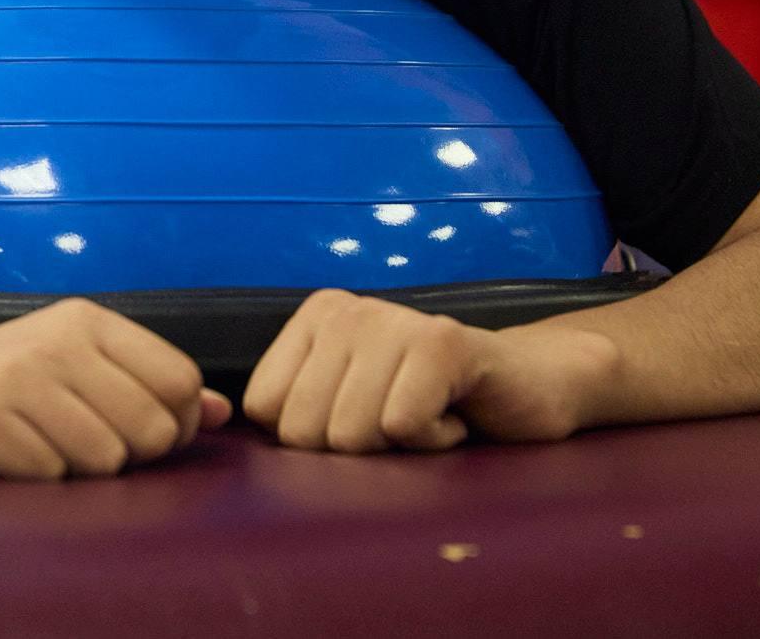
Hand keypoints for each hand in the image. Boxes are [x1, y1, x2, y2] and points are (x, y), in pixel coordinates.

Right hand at [0, 298, 231, 479]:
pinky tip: (4, 455)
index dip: (170, 424)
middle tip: (75, 443)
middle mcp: (54, 338)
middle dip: (125, 455)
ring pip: (102, 460)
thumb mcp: (74, 368)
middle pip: (149, 429)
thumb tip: (220, 412)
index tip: (128, 429)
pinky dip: (32, 479)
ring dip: (75, 471)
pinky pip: (48, 476)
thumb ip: (146, 386)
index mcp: (87, 320)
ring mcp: (13, 374)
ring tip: (36, 445)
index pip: (180, 383)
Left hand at [240, 290, 616, 452]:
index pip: (264, 410)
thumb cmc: (430, 405)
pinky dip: (433, 443)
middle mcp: (346, 310)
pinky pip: (401, 427)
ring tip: (428, 412)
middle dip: (355, 449)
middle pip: (303, 431)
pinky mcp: (441, 343)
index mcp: (314, 319)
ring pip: (350, 434)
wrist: (530, 385)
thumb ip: (297, 411)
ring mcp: (393, 320)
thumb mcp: (348, 402)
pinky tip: (454, 415)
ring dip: (398, 447)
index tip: (363, 416)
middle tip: (400, 419)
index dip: (313, 440)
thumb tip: (229, 430)